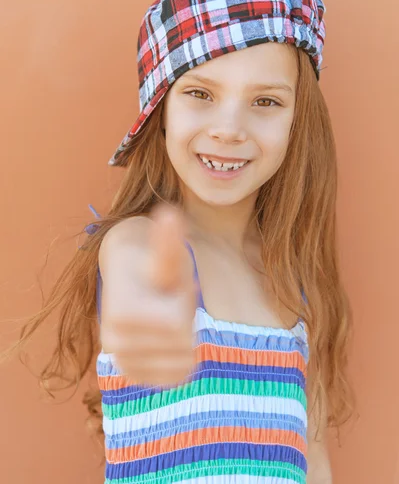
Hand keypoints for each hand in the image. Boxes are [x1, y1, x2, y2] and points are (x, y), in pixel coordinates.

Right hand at [101, 203, 196, 387]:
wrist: (130, 286)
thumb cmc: (154, 266)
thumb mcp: (166, 254)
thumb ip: (169, 239)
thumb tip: (170, 213)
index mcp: (121, 313)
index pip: (178, 325)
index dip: (184, 303)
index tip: (169, 290)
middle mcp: (113, 343)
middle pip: (182, 346)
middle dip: (186, 323)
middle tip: (169, 304)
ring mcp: (121, 363)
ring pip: (182, 365)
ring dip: (184, 341)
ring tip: (167, 319)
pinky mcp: (132, 377)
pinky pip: (176, 380)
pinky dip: (182, 362)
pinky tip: (170, 342)